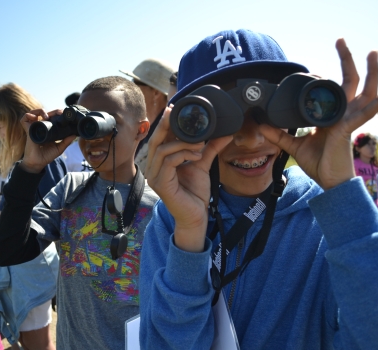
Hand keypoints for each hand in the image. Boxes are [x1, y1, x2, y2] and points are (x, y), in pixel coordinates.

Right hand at [20, 109, 75, 172]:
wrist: (38, 163)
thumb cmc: (47, 156)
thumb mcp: (59, 148)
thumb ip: (66, 141)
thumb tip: (75, 135)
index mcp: (48, 130)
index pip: (52, 118)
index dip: (56, 114)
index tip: (63, 114)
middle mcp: (40, 127)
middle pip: (45, 114)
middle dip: (52, 111)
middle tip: (59, 112)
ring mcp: (34, 128)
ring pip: (34, 113)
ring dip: (40, 111)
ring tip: (46, 116)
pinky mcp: (28, 131)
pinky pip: (24, 119)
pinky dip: (28, 115)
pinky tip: (34, 118)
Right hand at [145, 107, 231, 251]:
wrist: (196, 216)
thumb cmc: (195, 193)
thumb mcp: (202, 165)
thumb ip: (209, 149)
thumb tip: (224, 132)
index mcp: (159, 163)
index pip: (158, 139)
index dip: (164, 123)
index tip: (173, 108)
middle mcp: (152, 168)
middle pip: (155, 141)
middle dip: (165, 124)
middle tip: (175, 111)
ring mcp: (154, 176)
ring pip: (163, 150)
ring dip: (182, 144)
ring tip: (199, 145)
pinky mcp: (160, 184)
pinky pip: (169, 162)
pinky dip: (183, 155)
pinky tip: (196, 156)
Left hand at [259, 38, 377, 189]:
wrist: (329, 182)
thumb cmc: (319, 164)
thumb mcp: (294, 146)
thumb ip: (279, 135)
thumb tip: (260, 125)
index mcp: (330, 116)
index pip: (332, 91)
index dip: (326, 77)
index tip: (315, 68)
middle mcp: (342, 115)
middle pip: (349, 83)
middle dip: (347, 61)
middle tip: (341, 41)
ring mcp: (348, 120)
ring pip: (363, 91)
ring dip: (369, 71)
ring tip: (372, 52)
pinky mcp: (348, 129)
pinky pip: (365, 113)